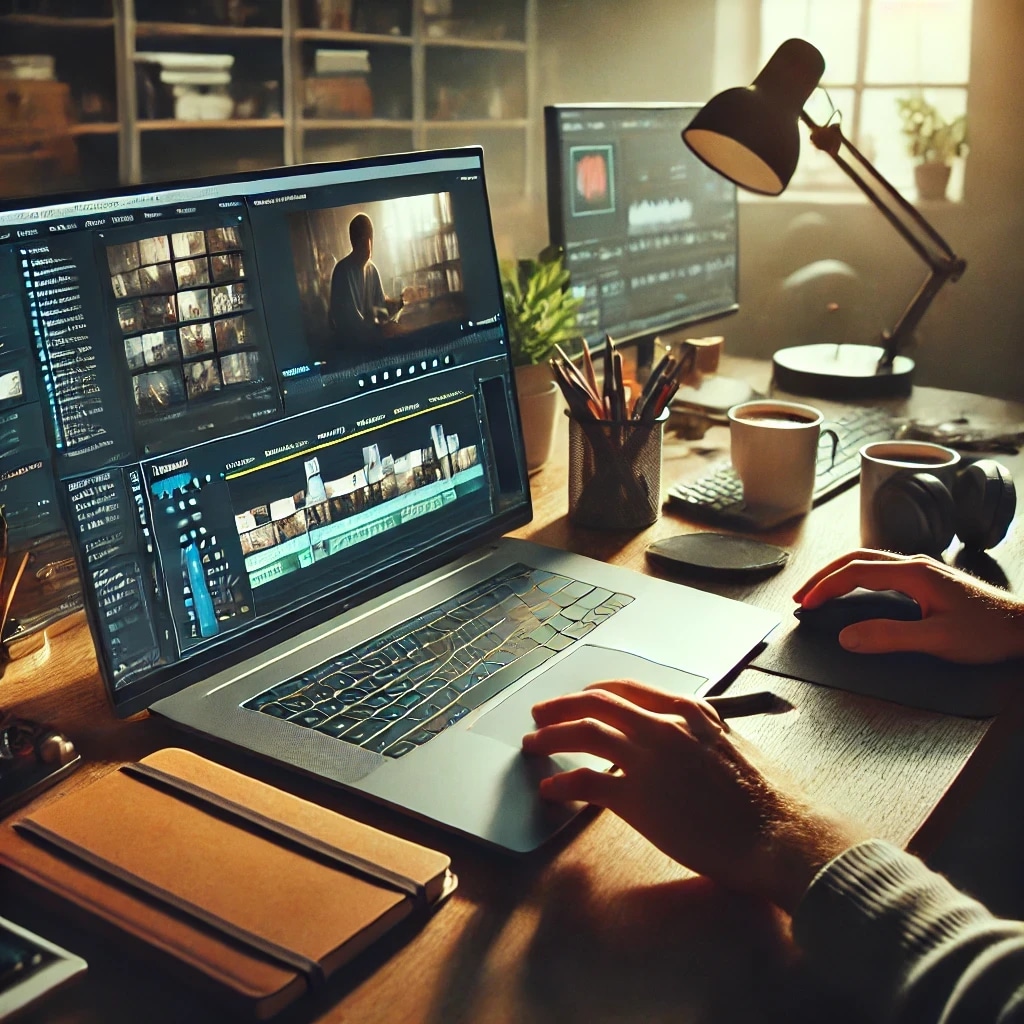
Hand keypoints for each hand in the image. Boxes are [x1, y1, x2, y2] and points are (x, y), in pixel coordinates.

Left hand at [522, 680, 861, 914]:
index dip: (594, 692)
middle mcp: (663, 725)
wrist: (780, 834)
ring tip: (532, 744)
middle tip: (539, 714)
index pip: (627, 689)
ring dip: (551, 736)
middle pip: (596, 703)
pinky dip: (560, 783)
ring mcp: (647, 759)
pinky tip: (549, 790)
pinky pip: (584, 782)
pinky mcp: (637, 798)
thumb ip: (701, 736)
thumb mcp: (734, 747)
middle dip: (561, 706)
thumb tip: (685, 742)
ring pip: (583, 733)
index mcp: (688, 710)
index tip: (578, 698)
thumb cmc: (768, 799)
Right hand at [794, 549, 1023, 663]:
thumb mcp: (937, 640)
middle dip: (824, 575)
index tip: (807, 604)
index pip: (855, 572)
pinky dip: (857, 578)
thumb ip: (889, 637)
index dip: (825, 588)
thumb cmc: (989, 633)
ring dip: (839, 574)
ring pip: (869, 561)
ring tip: (820, 591)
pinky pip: (882, 570)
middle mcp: (916, 565)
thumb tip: (847, 637)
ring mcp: (923, 570)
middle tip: (802, 594)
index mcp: (913, 573)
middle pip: (856, 558)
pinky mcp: (929, 580)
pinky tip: (855, 591)